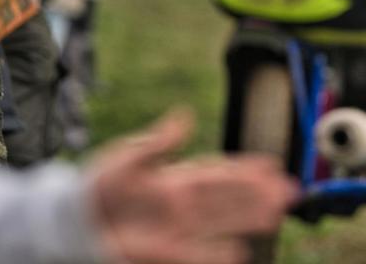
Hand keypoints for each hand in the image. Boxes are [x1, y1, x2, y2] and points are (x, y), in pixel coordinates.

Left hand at [89, 111, 298, 263]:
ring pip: (222, 222)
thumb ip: (159, 142)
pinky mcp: (166, 252)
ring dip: (250, 218)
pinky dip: (218, 253)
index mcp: (177, 178)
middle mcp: (185, 204)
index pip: (220, 172)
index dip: (246, 169)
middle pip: (230, 198)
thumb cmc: (100, 186)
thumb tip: (186, 115)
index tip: (272, 166)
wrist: (76, 219)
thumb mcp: (128, 158)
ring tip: (278, 213)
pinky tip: (241, 254)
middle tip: (290, 191)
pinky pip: (198, 253)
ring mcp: (178, 229)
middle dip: (259, 194)